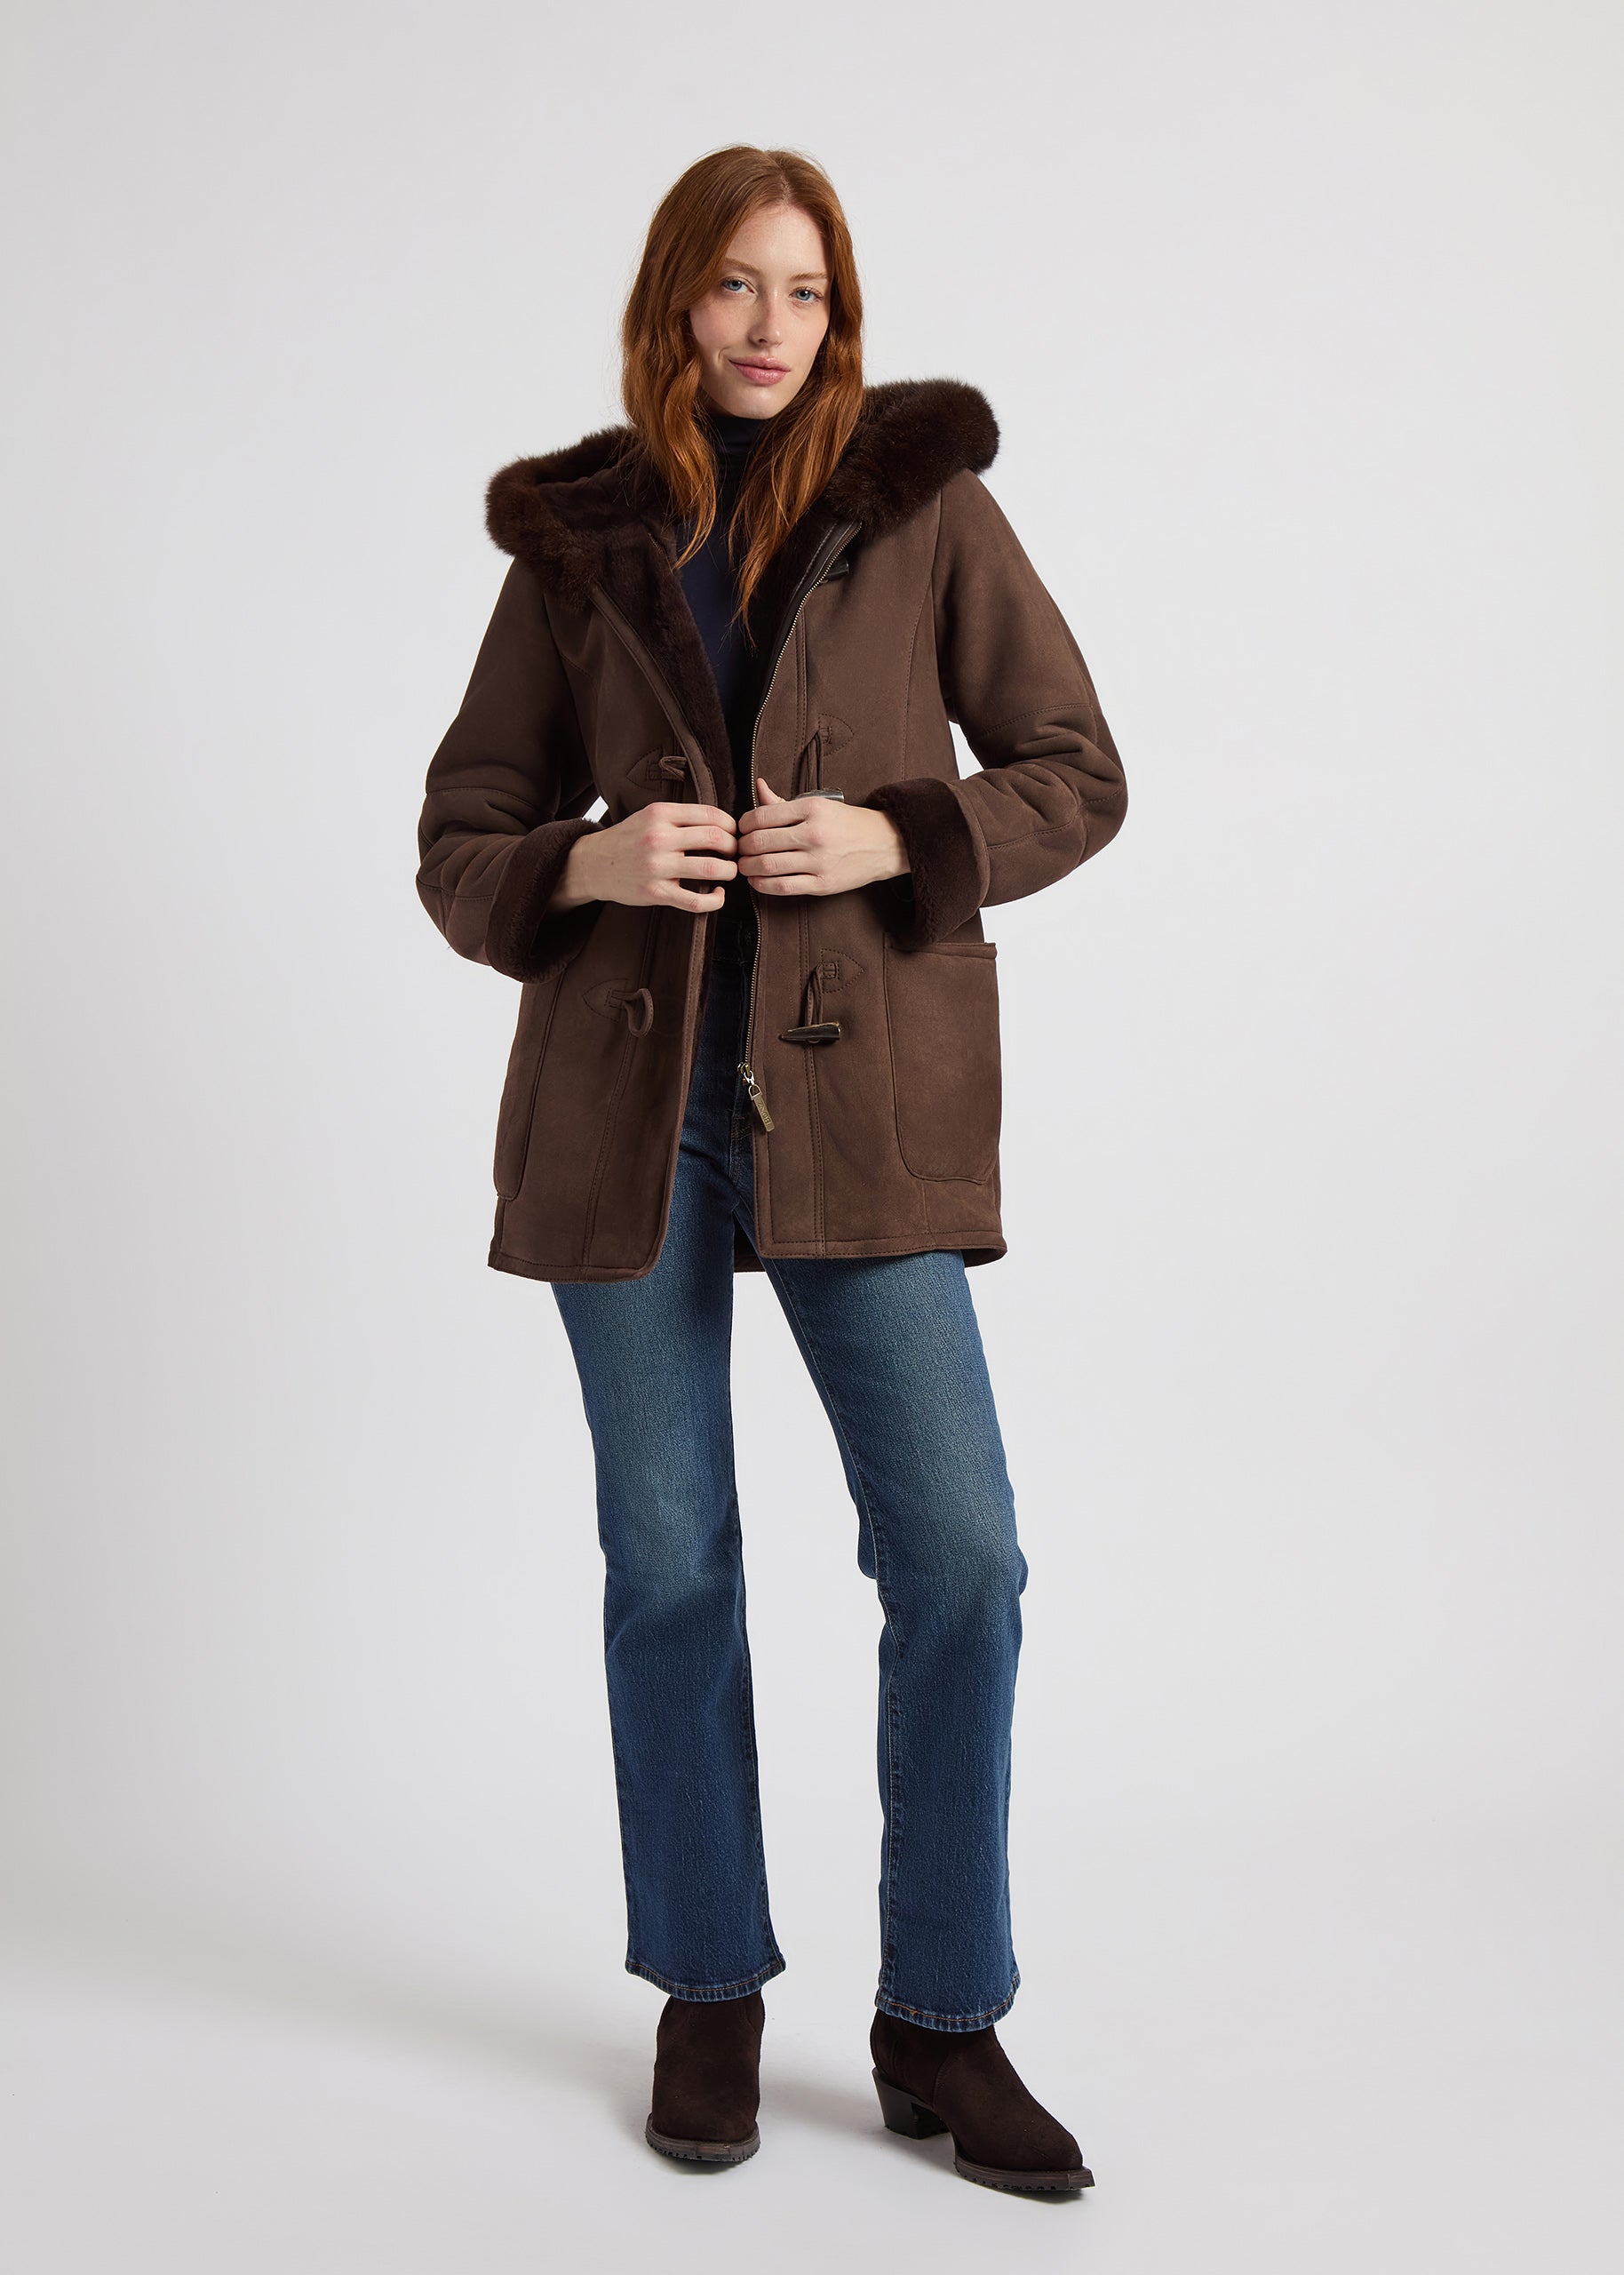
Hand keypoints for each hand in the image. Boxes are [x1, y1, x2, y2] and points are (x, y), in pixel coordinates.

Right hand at [551, 802, 737, 913]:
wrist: (593, 865)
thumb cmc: (627, 839)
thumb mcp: (649, 815)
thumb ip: (680, 816)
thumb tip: (720, 822)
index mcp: (660, 814)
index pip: (710, 814)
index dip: (730, 824)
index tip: (733, 832)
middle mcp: (659, 838)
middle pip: (715, 839)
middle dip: (734, 846)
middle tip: (735, 852)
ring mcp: (658, 867)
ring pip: (712, 869)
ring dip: (730, 871)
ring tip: (729, 871)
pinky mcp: (657, 892)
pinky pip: (696, 901)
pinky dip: (716, 900)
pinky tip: (718, 893)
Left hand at [736, 779, 908, 895]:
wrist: (884, 844)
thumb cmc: (848, 823)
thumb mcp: (819, 804)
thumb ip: (784, 802)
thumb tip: (758, 786)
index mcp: (812, 808)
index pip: (762, 816)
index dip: (744, 825)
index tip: (742, 829)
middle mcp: (814, 833)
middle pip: (761, 841)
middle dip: (743, 847)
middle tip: (740, 849)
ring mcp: (818, 860)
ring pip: (768, 865)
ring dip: (748, 867)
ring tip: (745, 865)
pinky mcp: (822, 883)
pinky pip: (783, 886)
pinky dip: (762, 885)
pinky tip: (757, 880)